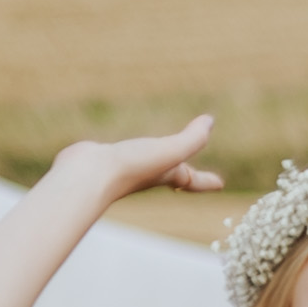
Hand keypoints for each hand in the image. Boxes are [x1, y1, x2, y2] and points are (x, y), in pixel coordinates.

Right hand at [61, 118, 219, 209]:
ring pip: (144, 165)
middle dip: (182, 176)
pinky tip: (116, 150)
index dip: (205, 181)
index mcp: (165, 175)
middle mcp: (146, 175)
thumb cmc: (132, 167)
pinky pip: (119, 155)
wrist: (87, 175)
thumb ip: (192, 138)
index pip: (192, 180)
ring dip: (152, 164)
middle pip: (169, 176)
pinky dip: (123, 153)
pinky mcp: (103, 159)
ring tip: (156, 159)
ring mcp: (124, 168)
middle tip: (190, 176)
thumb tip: (209, 121)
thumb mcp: (171, 151)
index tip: (220, 185)